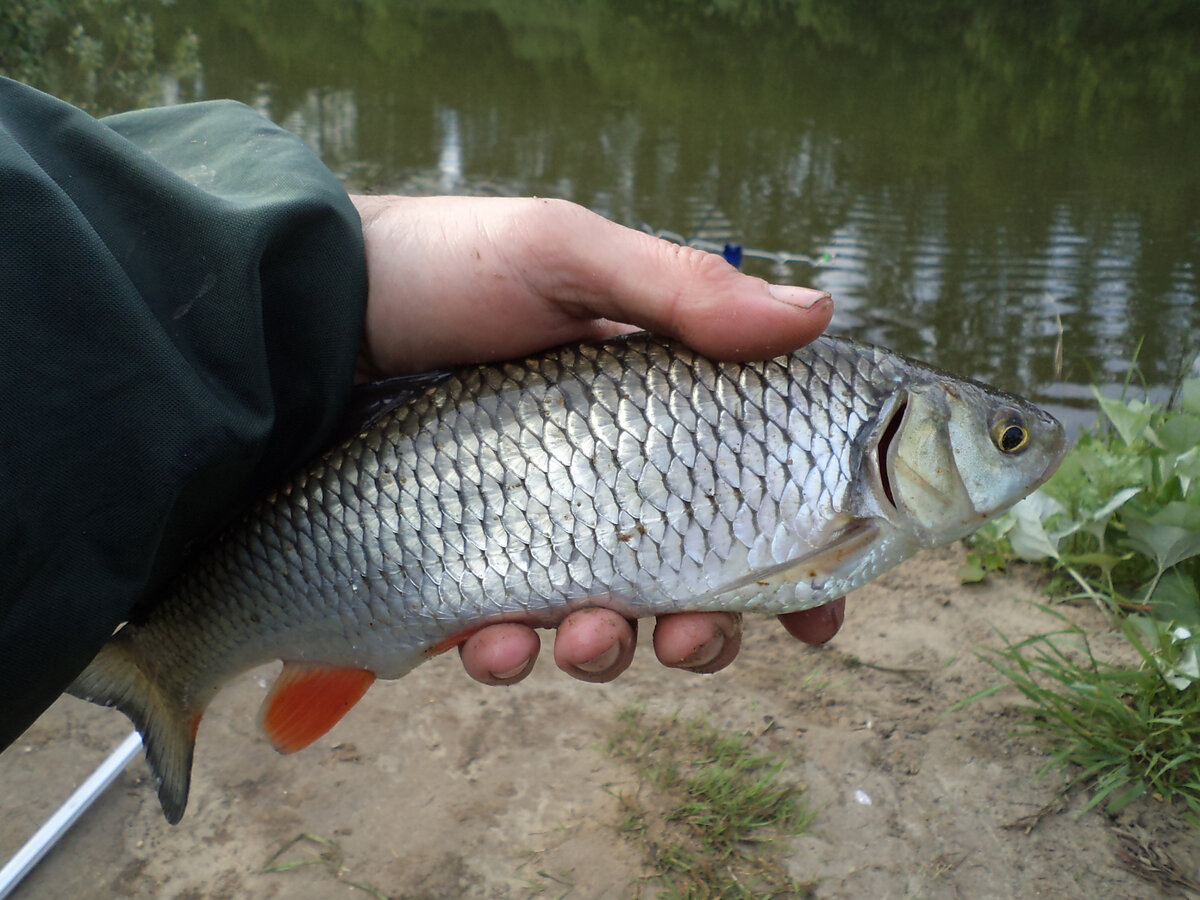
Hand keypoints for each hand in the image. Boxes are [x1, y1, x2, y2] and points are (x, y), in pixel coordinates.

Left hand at [351, 195, 840, 683]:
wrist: (301, 317)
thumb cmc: (441, 267)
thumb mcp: (562, 254)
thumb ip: (679, 291)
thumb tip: (817, 313)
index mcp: (652, 412)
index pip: (749, 493)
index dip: (793, 561)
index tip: (820, 610)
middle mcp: (603, 481)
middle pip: (689, 584)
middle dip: (706, 632)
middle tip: (694, 639)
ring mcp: (533, 531)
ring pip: (604, 626)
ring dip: (609, 650)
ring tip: (582, 635)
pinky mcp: (463, 569)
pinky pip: (504, 637)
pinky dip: (509, 655)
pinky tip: (487, 639)